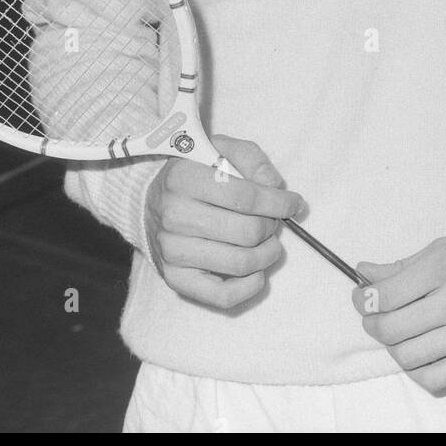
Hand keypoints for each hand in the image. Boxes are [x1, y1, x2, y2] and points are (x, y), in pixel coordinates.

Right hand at [144, 135, 302, 310]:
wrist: (152, 202)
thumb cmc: (195, 174)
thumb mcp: (219, 149)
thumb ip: (251, 158)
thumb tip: (274, 185)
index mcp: (183, 177)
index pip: (245, 197)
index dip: (278, 202)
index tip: (294, 203)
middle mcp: (174, 215)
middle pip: (247, 232)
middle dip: (272, 227)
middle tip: (273, 221)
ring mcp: (172, 250)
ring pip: (241, 263)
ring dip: (267, 254)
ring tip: (268, 243)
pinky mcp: (175, 279)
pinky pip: (223, 296)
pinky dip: (250, 287)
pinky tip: (257, 270)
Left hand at [352, 230, 445, 391]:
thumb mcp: (441, 247)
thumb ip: (401, 266)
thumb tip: (365, 273)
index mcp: (443, 267)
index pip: (386, 296)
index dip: (365, 300)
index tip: (363, 298)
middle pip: (392, 329)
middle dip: (373, 324)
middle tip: (375, 317)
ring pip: (409, 357)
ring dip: (393, 348)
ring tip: (398, 335)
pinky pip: (436, 378)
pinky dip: (418, 371)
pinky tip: (419, 355)